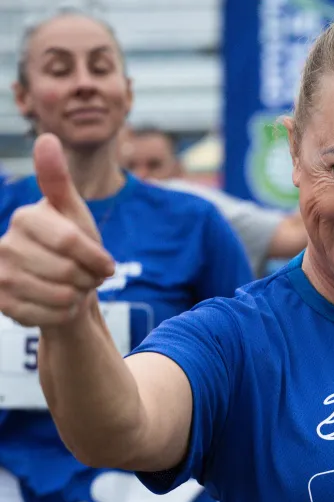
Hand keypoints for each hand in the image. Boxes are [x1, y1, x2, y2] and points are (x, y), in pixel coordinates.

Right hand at [0, 134, 115, 326]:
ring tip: (76, 287)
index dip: (97, 257)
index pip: (72, 241)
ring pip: (60, 296)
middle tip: (89, 277)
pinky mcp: (3, 306)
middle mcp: (4, 245)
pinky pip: (49, 316)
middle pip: (68, 271)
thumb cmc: (72, 243)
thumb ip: (58, 180)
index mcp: (25, 218)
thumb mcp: (73, 212)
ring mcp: (0, 276)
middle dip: (90, 278)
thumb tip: (48, 138)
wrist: (63, 282)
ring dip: (80, 296)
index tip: (107, 264)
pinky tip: (64, 304)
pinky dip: (66, 313)